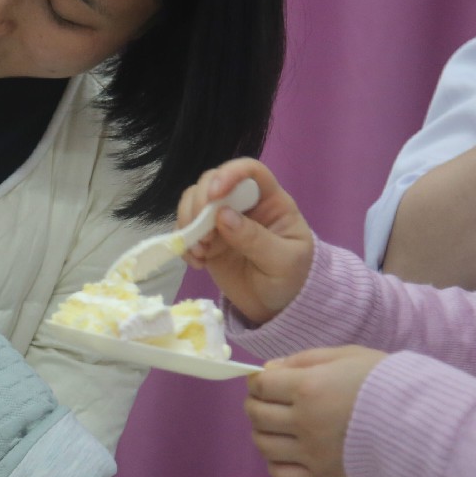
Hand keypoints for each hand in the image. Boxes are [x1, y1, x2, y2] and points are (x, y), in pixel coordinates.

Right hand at [177, 158, 314, 324]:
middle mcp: (243, 203)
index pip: (250, 171)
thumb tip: (223, 216)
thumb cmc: (292, 278)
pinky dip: (183, 243)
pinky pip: (185, 229)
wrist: (276, 305)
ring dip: (188, 222)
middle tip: (204, 236)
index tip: (214, 195)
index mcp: (270, 201)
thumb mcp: (283, 261)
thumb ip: (255, 238)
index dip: (230, 174)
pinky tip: (197, 262)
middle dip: (200, 203)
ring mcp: (222, 220)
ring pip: (193, 200)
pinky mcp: (207, 239)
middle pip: (212, 181)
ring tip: (200, 252)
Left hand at [244, 346, 387, 476]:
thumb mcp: (343, 355)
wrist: (415, 418)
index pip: (261, 386)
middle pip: (257, 415)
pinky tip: (287, 452)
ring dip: (262, 432)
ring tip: (277, 426)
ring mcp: (311, 452)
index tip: (265, 381)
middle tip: (269, 401)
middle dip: (256, 404)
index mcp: (307, 388)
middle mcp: (304, 422)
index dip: (258, 381)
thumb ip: (302, 360)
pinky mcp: (321, 476)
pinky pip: (281, 475)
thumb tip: (268, 369)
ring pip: (264, 445)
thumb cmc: (381, 380)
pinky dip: (275, 464)